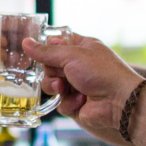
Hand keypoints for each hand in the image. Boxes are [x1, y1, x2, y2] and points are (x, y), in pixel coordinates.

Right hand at [23, 33, 142, 144]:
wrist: (119, 102)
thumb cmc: (101, 72)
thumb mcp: (71, 55)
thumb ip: (46, 52)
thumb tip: (26, 42)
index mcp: (82, 48)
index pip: (57, 43)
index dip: (47, 48)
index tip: (38, 51)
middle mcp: (79, 66)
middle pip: (49, 66)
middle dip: (51, 71)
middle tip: (60, 74)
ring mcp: (77, 85)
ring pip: (51, 85)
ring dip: (55, 87)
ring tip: (65, 88)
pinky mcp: (76, 103)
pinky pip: (60, 102)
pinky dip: (68, 102)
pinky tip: (80, 101)